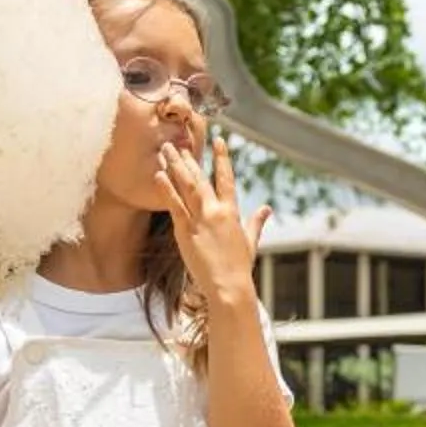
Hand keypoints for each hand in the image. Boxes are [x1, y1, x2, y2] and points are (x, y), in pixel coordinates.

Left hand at [156, 123, 273, 317]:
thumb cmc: (240, 267)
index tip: (218, 140)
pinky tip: (158, 174)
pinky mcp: (185, 230)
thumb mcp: (250, 241)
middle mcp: (215, 211)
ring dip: (175, 166)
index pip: (227, 178)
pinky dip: (166, 188)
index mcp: (232, 212)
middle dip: (189, 157)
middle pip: (200, 177)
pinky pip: (174, 204)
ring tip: (165, 149)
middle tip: (177, 142)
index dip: (222, 158)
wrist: (228, 286)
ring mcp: (200, 219)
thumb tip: (267, 209)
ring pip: (186, 186)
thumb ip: (256, 222)